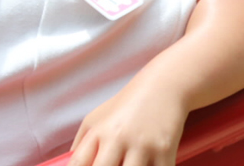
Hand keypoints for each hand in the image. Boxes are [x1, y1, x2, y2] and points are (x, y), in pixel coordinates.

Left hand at [69, 83, 186, 165]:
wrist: (164, 85)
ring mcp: (143, 144)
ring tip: (127, 164)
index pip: (78, 163)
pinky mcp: (165, 149)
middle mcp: (118, 137)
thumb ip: (81, 144)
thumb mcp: (96, 117)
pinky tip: (148, 165)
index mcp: (99, 131)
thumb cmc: (127, 104)